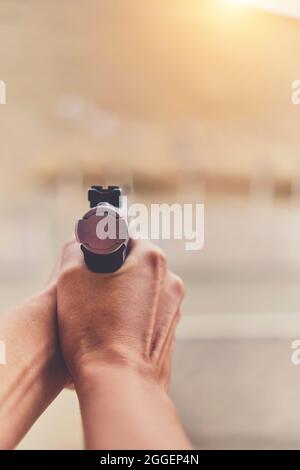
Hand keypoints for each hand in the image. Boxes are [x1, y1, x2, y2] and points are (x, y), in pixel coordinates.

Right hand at [56, 239, 184, 390]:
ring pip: (143, 292)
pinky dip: (133, 319)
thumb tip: (78, 245)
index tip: (94, 261)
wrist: (117, 382)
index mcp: (152, 259)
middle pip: (138, 266)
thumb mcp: (71, 277)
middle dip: (116, 273)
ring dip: (125, 297)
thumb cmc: (93, 328)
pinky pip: (149, 316)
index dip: (107, 247)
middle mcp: (171, 281)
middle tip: (93, 290)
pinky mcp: (171, 334)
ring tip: (101, 316)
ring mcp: (175, 309)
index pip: (129, 238)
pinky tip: (113, 332)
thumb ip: (75, 250)